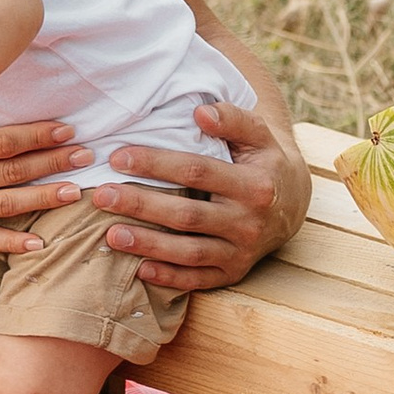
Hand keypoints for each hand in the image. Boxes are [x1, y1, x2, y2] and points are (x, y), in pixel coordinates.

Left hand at [81, 100, 306, 289]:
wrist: (293, 204)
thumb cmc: (263, 161)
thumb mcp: (258, 135)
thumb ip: (233, 119)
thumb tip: (200, 114)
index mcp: (254, 185)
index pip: (197, 172)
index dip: (156, 164)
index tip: (118, 157)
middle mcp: (249, 222)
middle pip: (186, 215)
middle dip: (140, 206)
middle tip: (100, 196)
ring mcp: (242, 251)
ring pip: (189, 252)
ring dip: (149, 245)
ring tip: (110, 235)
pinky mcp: (234, 273)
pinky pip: (198, 279)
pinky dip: (169, 277)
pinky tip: (139, 270)